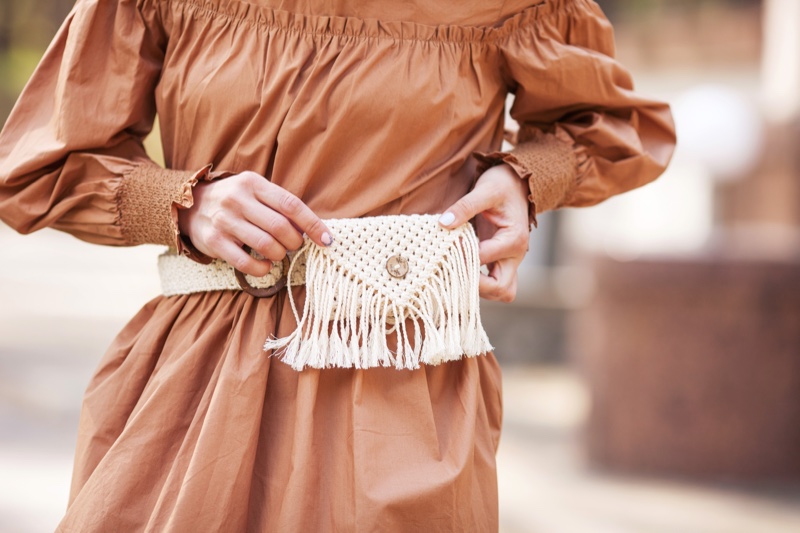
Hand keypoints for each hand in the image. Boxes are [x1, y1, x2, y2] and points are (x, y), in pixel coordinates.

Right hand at [178, 171, 332, 276]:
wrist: (190, 205)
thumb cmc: (235, 201)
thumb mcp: (255, 192)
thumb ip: (280, 205)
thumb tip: (313, 228)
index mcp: (253, 183)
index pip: (291, 205)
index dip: (313, 224)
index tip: (327, 240)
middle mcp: (237, 199)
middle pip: (280, 227)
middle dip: (295, 242)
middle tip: (294, 245)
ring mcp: (224, 220)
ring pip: (266, 245)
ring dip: (280, 254)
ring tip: (279, 254)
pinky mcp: (214, 241)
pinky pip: (246, 262)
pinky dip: (263, 268)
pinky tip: (266, 265)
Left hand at [439, 164, 529, 301]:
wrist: (518, 183)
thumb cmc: (502, 185)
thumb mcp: (484, 190)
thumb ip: (465, 206)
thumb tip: (443, 223)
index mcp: (513, 239)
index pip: (483, 259)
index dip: (460, 254)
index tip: (445, 244)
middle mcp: (516, 255)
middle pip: (502, 289)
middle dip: (475, 286)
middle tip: (452, 271)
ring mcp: (510, 262)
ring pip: (501, 292)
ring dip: (478, 289)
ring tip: (454, 273)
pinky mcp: (502, 262)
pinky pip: (494, 284)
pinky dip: (478, 285)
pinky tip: (458, 271)